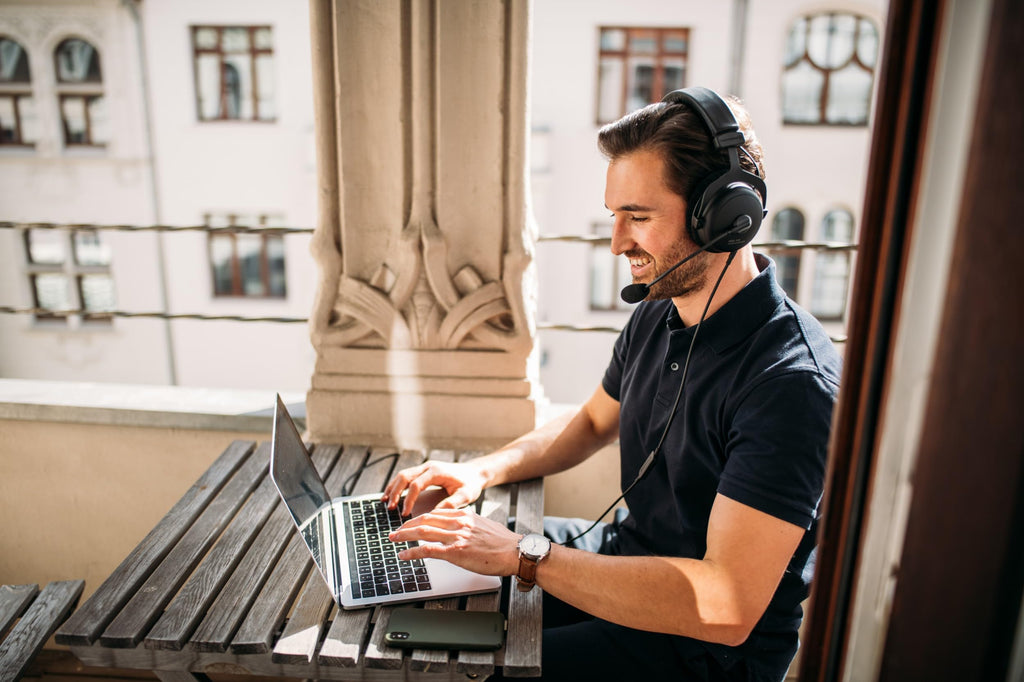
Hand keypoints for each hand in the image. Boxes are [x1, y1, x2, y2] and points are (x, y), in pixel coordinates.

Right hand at [382, 460, 486, 514]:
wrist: (475, 472)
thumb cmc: (471, 484)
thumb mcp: (466, 495)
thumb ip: (451, 503)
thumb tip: (433, 514)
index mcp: (437, 472)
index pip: (416, 485)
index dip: (408, 499)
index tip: (405, 513)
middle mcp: (428, 467)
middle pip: (404, 476)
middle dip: (395, 492)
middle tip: (389, 507)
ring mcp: (425, 468)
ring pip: (403, 475)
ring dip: (393, 487)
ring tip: (384, 502)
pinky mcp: (424, 471)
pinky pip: (406, 476)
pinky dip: (397, 485)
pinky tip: (392, 495)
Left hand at [389, 508, 520, 576]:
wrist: (515, 552)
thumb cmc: (504, 544)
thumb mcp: (485, 526)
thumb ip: (470, 525)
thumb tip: (462, 530)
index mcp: (465, 515)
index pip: (435, 513)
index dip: (418, 518)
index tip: (410, 523)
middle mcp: (459, 523)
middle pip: (425, 519)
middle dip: (406, 525)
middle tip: (396, 531)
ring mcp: (456, 537)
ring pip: (422, 532)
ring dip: (404, 536)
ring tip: (394, 539)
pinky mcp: (456, 552)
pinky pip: (428, 550)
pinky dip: (412, 552)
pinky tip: (404, 555)